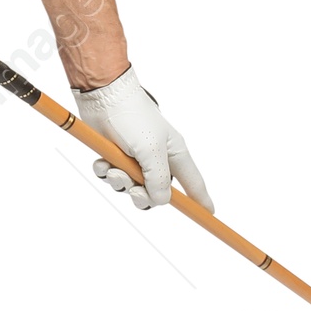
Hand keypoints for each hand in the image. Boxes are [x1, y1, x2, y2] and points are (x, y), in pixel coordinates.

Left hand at [72, 65, 210, 209]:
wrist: (103, 95)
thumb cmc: (133, 117)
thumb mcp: (151, 151)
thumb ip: (159, 180)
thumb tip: (161, 201)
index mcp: (174, 154)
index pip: (193, 182)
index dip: (201, 200)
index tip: (208, 215)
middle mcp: (157, 158)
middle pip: (156, 193)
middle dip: (142, 196)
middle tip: (134, 190)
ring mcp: (135, 157)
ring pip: (130, 186)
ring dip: (119, 181)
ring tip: (112, 167)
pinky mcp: (114, 154)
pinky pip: (111, 175)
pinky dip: (105, 171)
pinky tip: (102, 160)